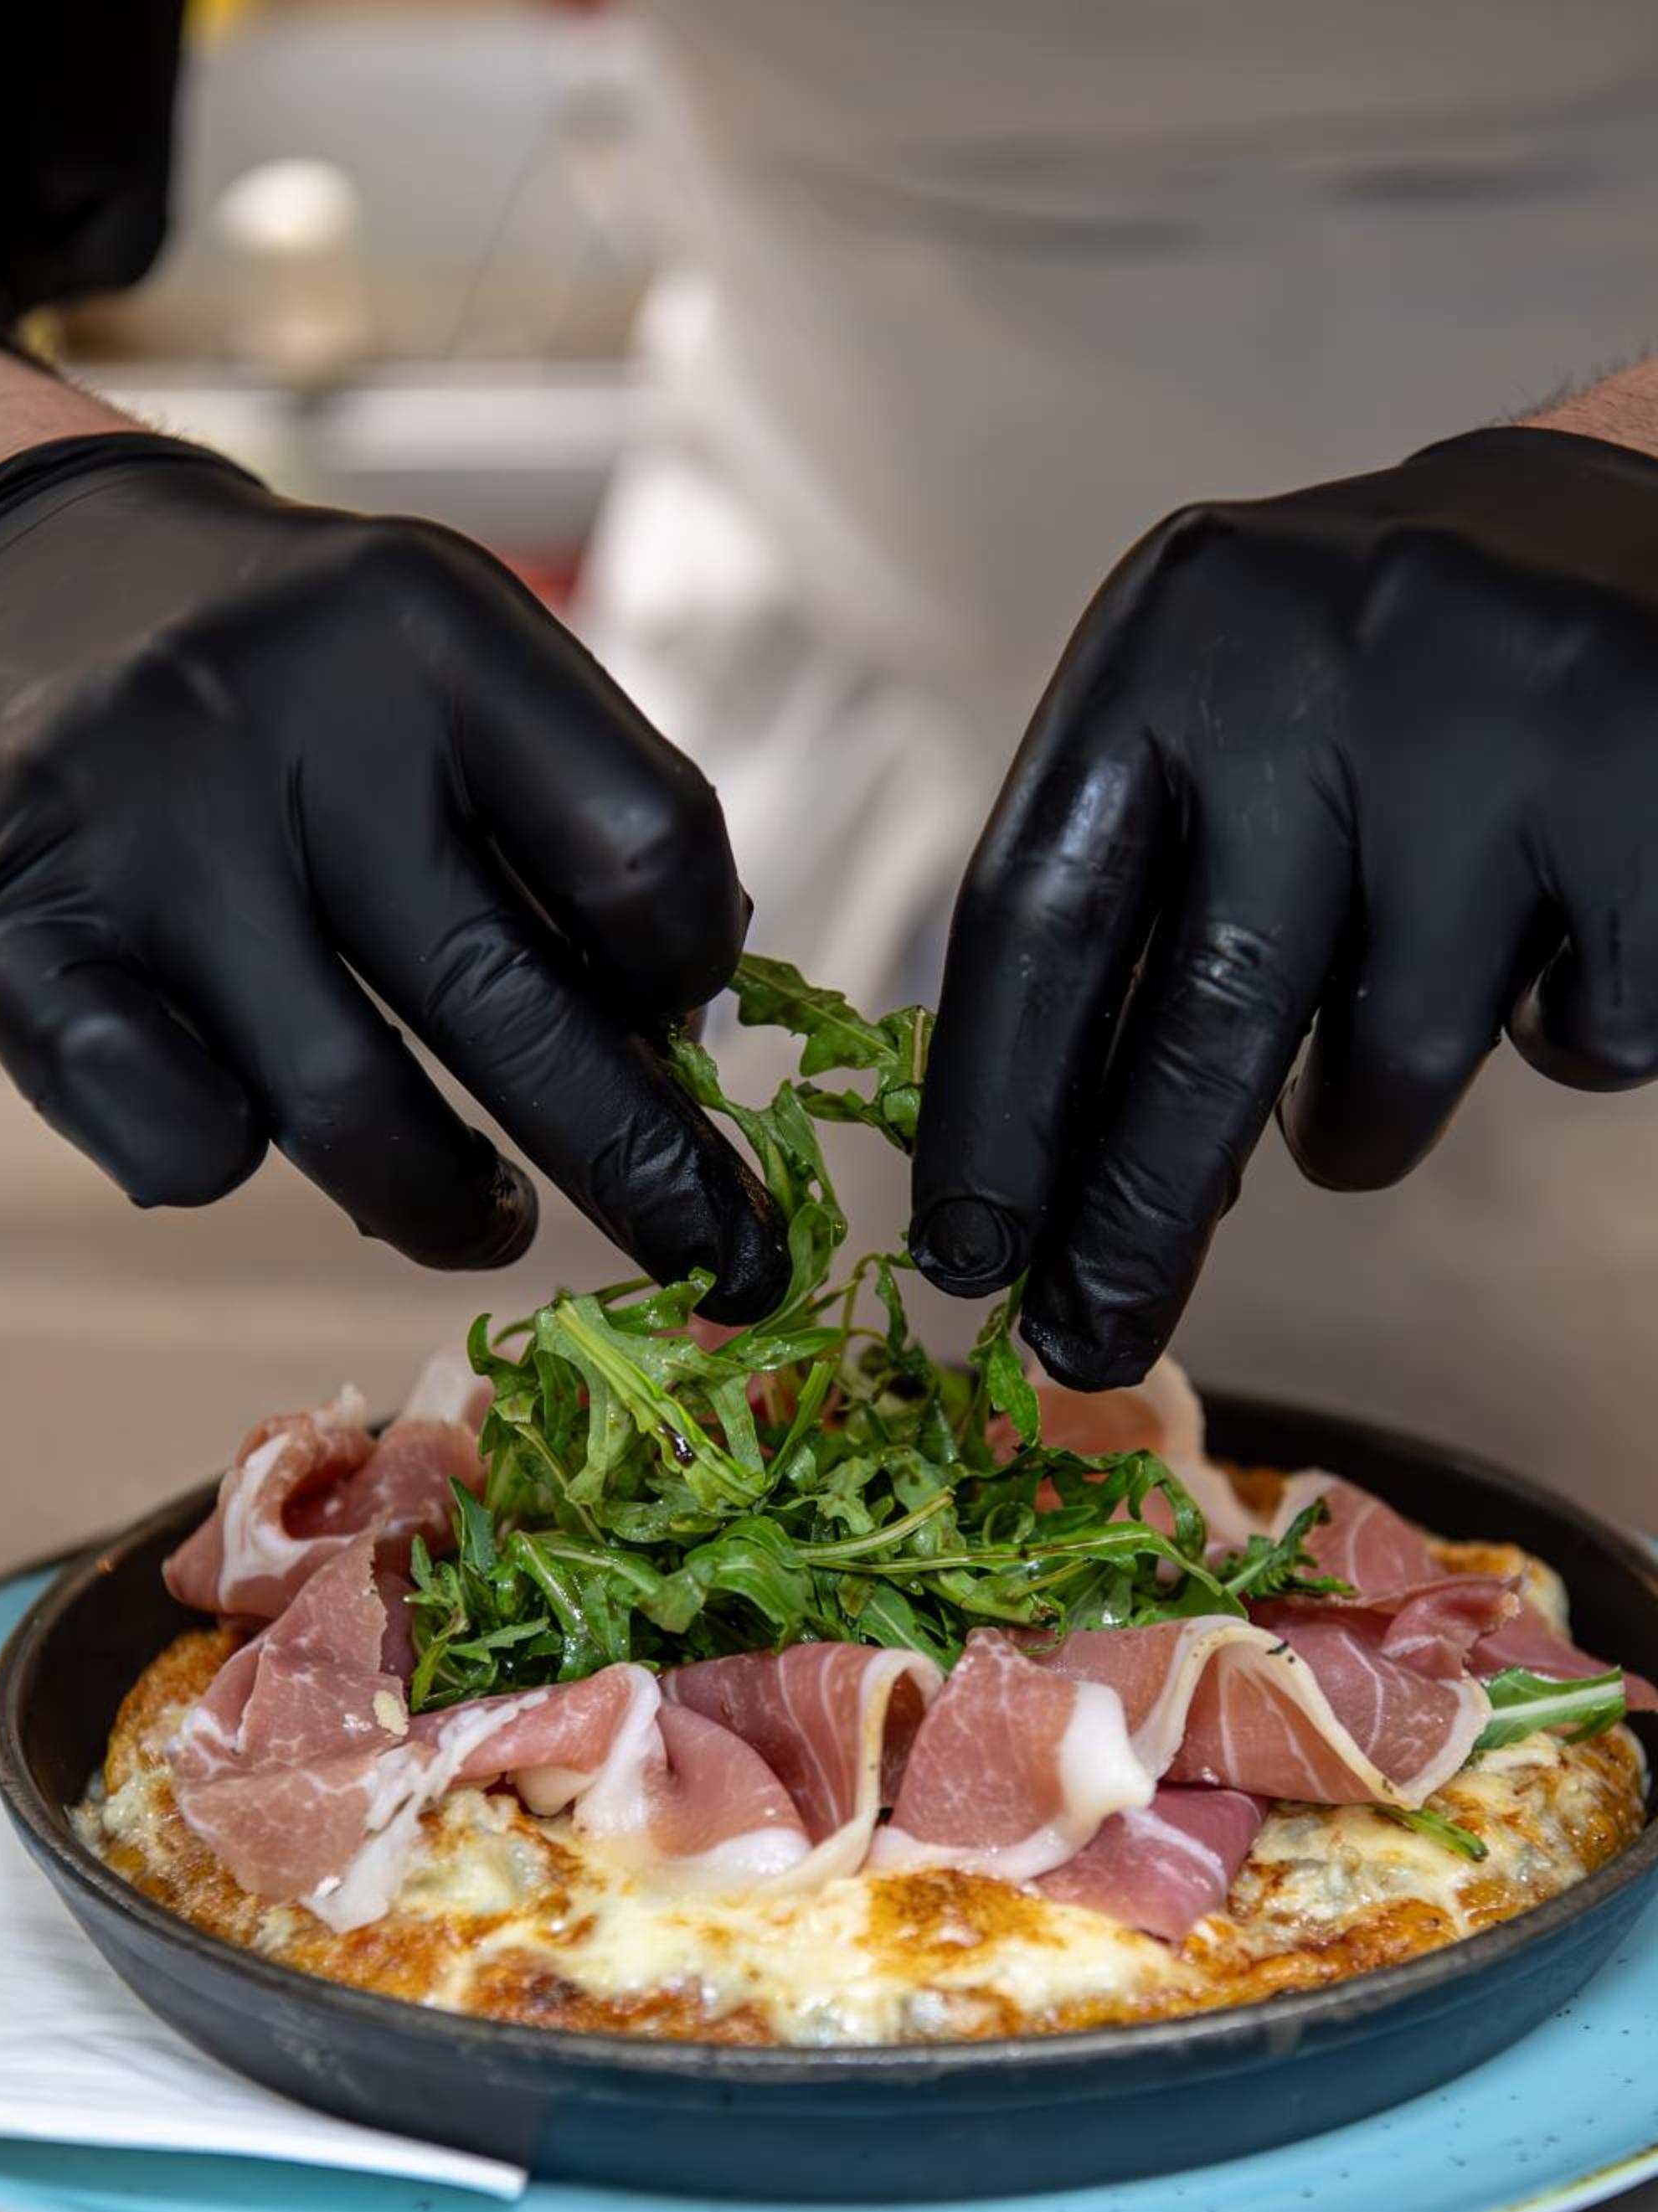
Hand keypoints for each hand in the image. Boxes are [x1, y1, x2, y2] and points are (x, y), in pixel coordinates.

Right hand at [0, 431, 785, 1314]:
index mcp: (430, 633)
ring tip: (487, 1217)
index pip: (642, 847)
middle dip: (644, 1170)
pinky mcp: (18, 935)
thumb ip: (571, 821)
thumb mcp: (453, 662)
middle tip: (714, 1253)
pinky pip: (179, 1142)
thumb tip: (679, 1044)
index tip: (684, 1023)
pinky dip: (237, 1163)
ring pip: (350, 1115)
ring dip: (449, 1208)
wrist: (29, 579)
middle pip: (514, 1006)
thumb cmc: (294, 668)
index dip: (692, 967)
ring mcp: (141, 836)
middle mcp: (281, 719)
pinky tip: (260, 1123)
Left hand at [912, 421, 1657, 1385]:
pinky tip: (1566, 929)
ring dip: (1365, 1118)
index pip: (1038, 919)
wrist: (1637, 520)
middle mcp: (1325, 663)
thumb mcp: (1224, 722)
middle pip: (1199, 1023)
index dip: (992, 1113)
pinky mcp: (1653, 806)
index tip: (965, 1261)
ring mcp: (1502, 728)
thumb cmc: (1383, 680)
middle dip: (1136, 1221)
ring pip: (1391, 1068)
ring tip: (1394, 1024)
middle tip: (1085, 1347)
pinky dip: (1562, 1032)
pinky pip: (1577, 1044)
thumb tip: (1063, 1187)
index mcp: (1177, 635)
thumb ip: (1137, 910)